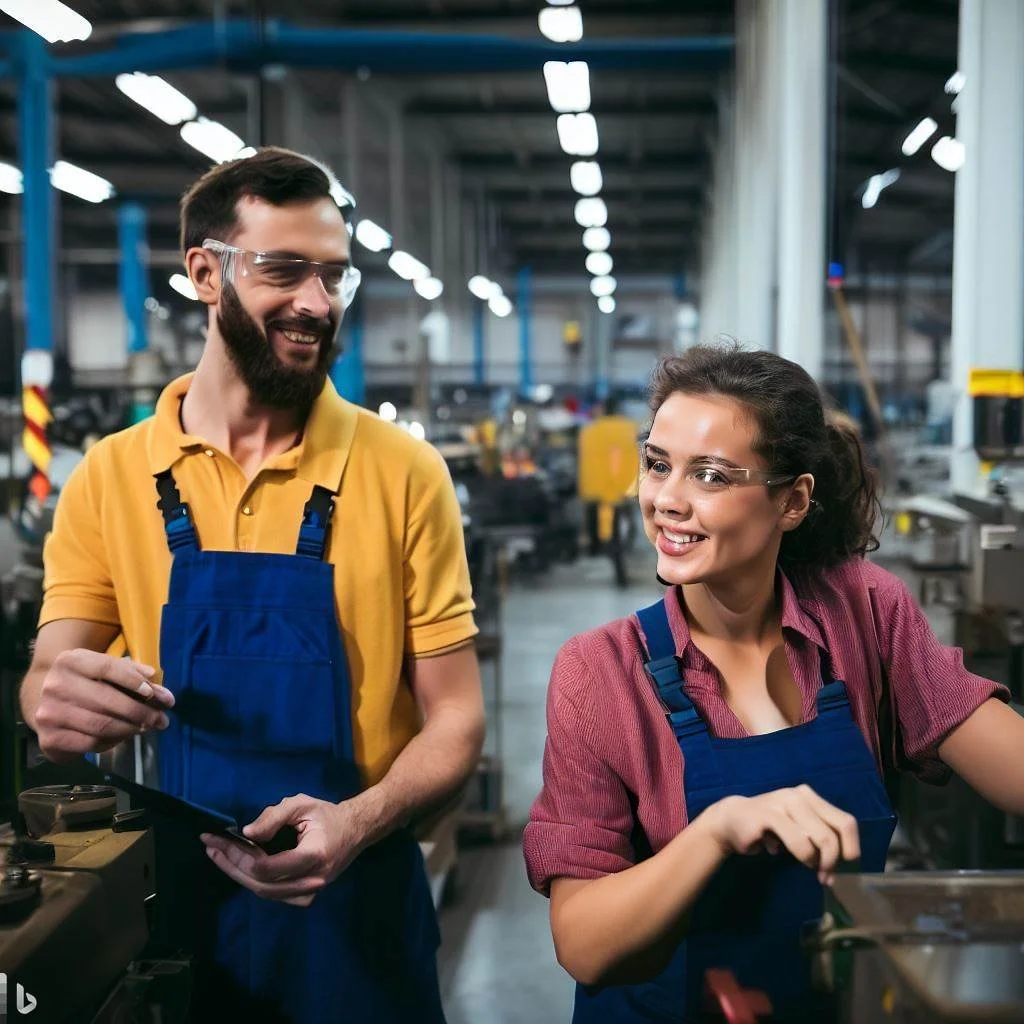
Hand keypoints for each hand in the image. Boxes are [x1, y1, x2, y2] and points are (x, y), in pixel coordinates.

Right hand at [33, 649, 174, 761]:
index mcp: (70, 661)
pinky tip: (124, 736)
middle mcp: (55, 685)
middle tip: (161, 720)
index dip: (133, 680)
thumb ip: (131, 672)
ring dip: (131, 728)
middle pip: (107, 700)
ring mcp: (49, 712)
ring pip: (101, 724)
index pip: (107, 667)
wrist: (48, 707)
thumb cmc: (86, 684)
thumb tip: (153, 676)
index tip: (153, 693)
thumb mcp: (104, 670)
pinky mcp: (50, 738)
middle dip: (140, 712)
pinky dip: (113, 741)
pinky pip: (91, 743)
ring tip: (147, 727)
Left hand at [201, 793, 372, 906]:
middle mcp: (311, 881)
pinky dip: (251, 880)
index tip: (220, 837)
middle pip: (260, 884)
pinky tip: (236, 865)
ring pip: (263, 892)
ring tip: (217, 854)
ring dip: (237, 873)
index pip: (266, 869)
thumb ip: (273, 817)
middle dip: (231, 865)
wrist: (355, 831)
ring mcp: (309, 893)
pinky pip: (272, 893)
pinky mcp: (304, 896)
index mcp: (313, 857)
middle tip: (210, 846)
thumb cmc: (328, 815)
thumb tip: (246, 834)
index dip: (239, 855)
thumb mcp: (302, 805)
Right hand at [700, 785, 859, 884]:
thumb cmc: (770, 827)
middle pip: (834, 834)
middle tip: (825, 877)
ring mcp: (783, 802)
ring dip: (817, 861)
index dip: (851, 849)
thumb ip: (820, 838)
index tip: (843, 868)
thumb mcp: (799, 828)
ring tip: (809, 867)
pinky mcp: (768, 814)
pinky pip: (798, 841)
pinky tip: (784, 854)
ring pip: (819, 838)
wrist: (731, 818)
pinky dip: (801, 856)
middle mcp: (799, 795)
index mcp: (811, 797)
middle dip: (833, 861)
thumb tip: (845, 863)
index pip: (846, 823)